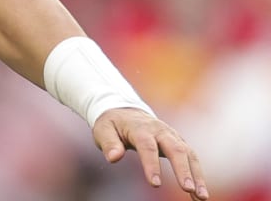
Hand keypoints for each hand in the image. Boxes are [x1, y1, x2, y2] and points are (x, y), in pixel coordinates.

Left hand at [94, 107, 208, 199]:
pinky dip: (198, 175)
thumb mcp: (103, 130)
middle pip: (175, 148)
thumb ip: (109, 143)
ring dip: (197, 175)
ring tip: (201, 197)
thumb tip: (113, 158)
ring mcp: (172, 136)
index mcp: (140, 128)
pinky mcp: (179, 143)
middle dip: (182, 169)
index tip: (155, 184)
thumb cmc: (112, 125)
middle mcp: (160, 131)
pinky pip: (192, 159)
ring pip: (188, 154)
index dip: (152, 165)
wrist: (125, 112)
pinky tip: (200, 194)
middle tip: (188, 189)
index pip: (147, 146)